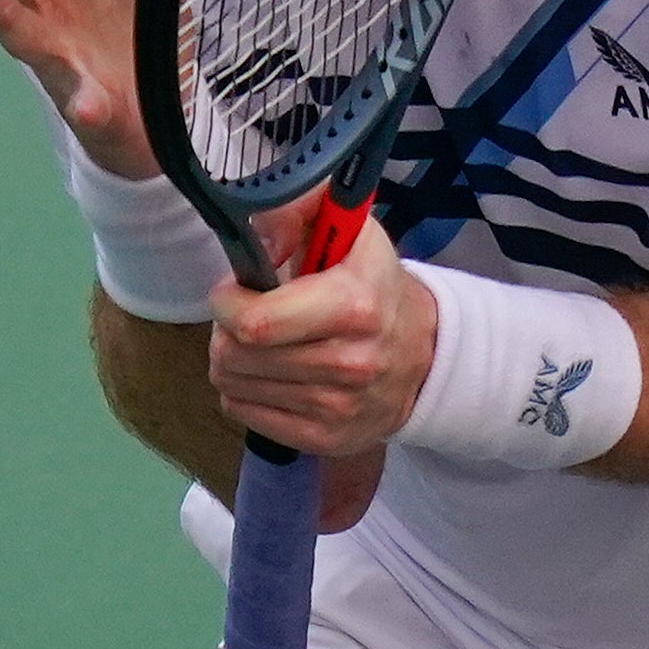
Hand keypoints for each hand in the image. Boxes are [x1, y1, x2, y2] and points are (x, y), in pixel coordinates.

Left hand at [207, 211, 438, 463]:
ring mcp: (336, 408)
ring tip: (259, 342)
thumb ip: (297, 208)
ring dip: (232, 360)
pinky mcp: (325, 439)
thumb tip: (253, 235)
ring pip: (233, 385)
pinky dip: (243, 391)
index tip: (234, 290)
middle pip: (236, 355)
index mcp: (353, 306)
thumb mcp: (351, 230)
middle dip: (224, 330)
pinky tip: (267, 373)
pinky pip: (245, 414)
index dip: (226, 303)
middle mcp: (348, 363)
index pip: (255, 322)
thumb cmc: (374, 285)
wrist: (425, 355)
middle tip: (244, 316)